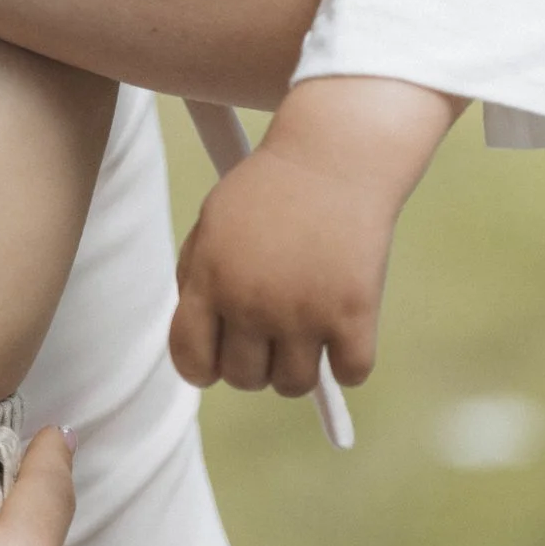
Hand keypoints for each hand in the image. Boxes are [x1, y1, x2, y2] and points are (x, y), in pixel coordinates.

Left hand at [168, 76, 458, 395]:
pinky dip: (347, 361)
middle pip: (245, 380)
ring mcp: (303, 315)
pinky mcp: (353, 317)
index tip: (220, 357)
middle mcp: (251, 304)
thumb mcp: (211, 224)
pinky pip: (349, 376)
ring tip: (306, 328)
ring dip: (299, 365)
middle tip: (270, 331)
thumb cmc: (268, 190)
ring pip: (293, 386)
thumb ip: (197, 280)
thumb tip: (202, 342)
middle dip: (255, 362)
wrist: (331, 159)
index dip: (203, 367)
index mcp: (210, 280)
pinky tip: (343, 328)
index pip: (191, 359)